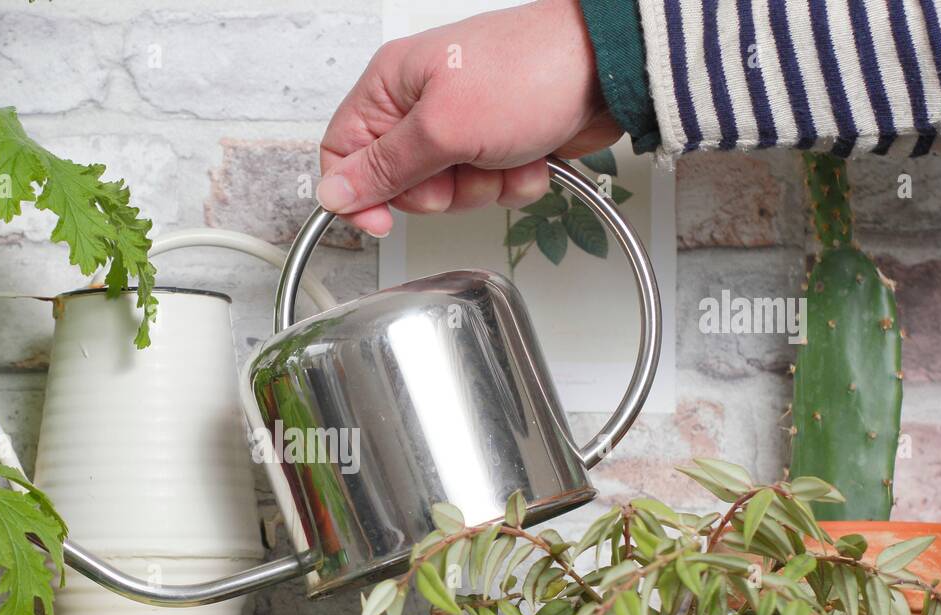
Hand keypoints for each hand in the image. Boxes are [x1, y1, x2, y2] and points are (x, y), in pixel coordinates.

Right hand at [317, 0, 619, 235]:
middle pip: (401, 186)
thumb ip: (384, 167)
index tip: (383, 219)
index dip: (358, 193)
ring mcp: (462, 127)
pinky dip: (513, 182)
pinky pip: (489, 191)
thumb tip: (333, 194)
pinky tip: (529, 153)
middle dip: (440, 190)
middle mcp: (421, 105)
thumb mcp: (443, 126)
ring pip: (449, 195)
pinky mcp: (497, 144)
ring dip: (483, 186)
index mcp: (392, 85)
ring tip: (504, 150)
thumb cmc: (529, 70)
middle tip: (462, 163)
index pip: (343, 153)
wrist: (607, 69)